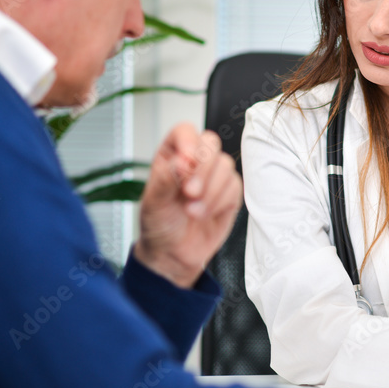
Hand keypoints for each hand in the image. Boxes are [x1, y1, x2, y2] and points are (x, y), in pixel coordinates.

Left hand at [134, 123, 241, 288]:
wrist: (173, 254)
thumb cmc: (159, 225)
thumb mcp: (153, 203)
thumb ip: (165, 179)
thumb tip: (181, 162)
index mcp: (172, 155)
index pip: (185, 132)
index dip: (189, 143)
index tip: (185, 164)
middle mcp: (194, 161)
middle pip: (210, 143)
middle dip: (203, 169)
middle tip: (189, 192)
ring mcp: (214, 176)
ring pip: (226, 165)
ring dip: (210, 191)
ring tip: (193, 211)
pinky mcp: (229, 193)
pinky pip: (235, 187)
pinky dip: (219, 202)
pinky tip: (205, 214)